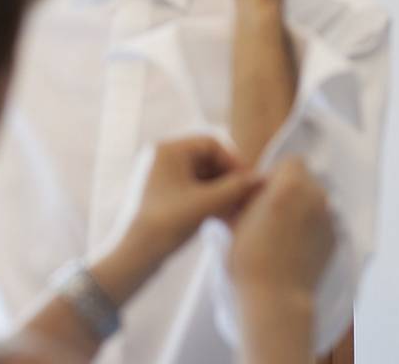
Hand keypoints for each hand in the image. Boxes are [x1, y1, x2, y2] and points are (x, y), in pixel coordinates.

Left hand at [128, 136, 260, 261]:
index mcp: (168, 150)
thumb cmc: (169, 223)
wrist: (136, 255)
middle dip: (228, 178)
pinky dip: (210, 199)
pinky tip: (224, 216)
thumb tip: (262, 178)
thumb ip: (237, 188)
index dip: (233, 161)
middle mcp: (163, 157)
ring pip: (202, 176)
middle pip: (207, 159)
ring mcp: (162, 175)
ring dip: (222, 191)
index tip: (248, 181)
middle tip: (246, 196)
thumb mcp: (208, 203)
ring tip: (237, 209)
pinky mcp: (163, 193)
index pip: (211, 144)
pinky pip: (193, 188)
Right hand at [229, 157, 334, 300]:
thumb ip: (246, 195)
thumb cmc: (249, 258)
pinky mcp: (335, 238)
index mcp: (290, 185)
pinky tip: (295, 246)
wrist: (275, 298)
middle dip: (290, 189)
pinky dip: (311, 227)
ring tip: (282, 232)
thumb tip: (247, 188)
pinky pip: (323, 221)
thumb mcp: (236, 219)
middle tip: (271, 211)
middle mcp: (316, 196)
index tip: (264, 193)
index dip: (277, 174)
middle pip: (306, 180)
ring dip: (302, 207)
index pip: (292, 161)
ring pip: (316, 201)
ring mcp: (329, 218)